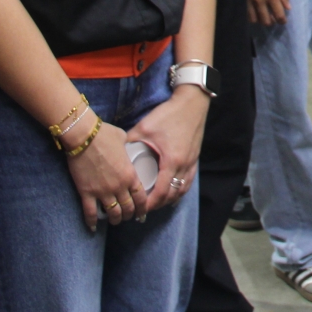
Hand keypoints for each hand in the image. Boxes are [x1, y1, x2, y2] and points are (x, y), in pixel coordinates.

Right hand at [63, 114, 144, 232]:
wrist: (83, 136)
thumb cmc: (104, 134)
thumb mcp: (123, 139)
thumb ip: (128, 147)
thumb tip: (127, 144)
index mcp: (130, 175)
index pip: (141, 197)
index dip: (143, 208)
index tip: (143, 213)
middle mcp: (119, 186)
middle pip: (128, 208)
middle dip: (129, 215)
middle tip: (128, 217)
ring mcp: (102, 191)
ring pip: (112, 213)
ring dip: (115, 219)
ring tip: (115, 221)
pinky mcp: (86, 192)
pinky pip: (90, 213)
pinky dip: (92, 222)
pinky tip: (93, 227)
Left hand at [131, 85, 207, 211]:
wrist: (192, 102)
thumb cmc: (169, 114)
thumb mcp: (144, 127)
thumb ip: (130, 141)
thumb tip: (116, 152)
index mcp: (171, 161)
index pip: (160, 193)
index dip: (149, 204)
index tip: (138, 208)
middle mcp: (184, 165)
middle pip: (171, 196)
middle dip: (157, 205)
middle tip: (142, 209)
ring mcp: (191, 163)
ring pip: (181, 190)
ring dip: (168, 199)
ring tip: (155, 202)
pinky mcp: (195, 158)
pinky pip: (187, 181)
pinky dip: (179, 190)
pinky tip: (171, 191)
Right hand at [243, 0, 289, 26]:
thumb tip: (288, 7)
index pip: (278, 14)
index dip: (282, 21)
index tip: (284, 21)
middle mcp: (261, 1)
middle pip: (266, 21)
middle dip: (273, 22)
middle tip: (275, 19)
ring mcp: (251, 1)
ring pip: (256, 20)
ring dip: (262, 21)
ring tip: (266, 17)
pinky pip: (248, 14)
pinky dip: (253, 17)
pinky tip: (257, 13)